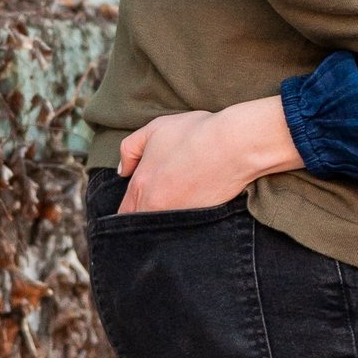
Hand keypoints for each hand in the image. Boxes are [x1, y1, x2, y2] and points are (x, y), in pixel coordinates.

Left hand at [116, 96, 297, 214]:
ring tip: (173, 205)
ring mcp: (179, 217)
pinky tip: (191, 205)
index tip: (134, 203)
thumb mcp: (153, 129)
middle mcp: (156, 208)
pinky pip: (184, 227)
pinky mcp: (200, 221)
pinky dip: (183, 221)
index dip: (128, 209)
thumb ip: (129, 149)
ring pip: (162, 228)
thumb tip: (123, 170)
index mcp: (141, 187)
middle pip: (141, 224)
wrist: (234, 145)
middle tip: (154, 205)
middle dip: (143, 217)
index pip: (124, 213)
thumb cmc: (194, 134)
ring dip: (163, 220)